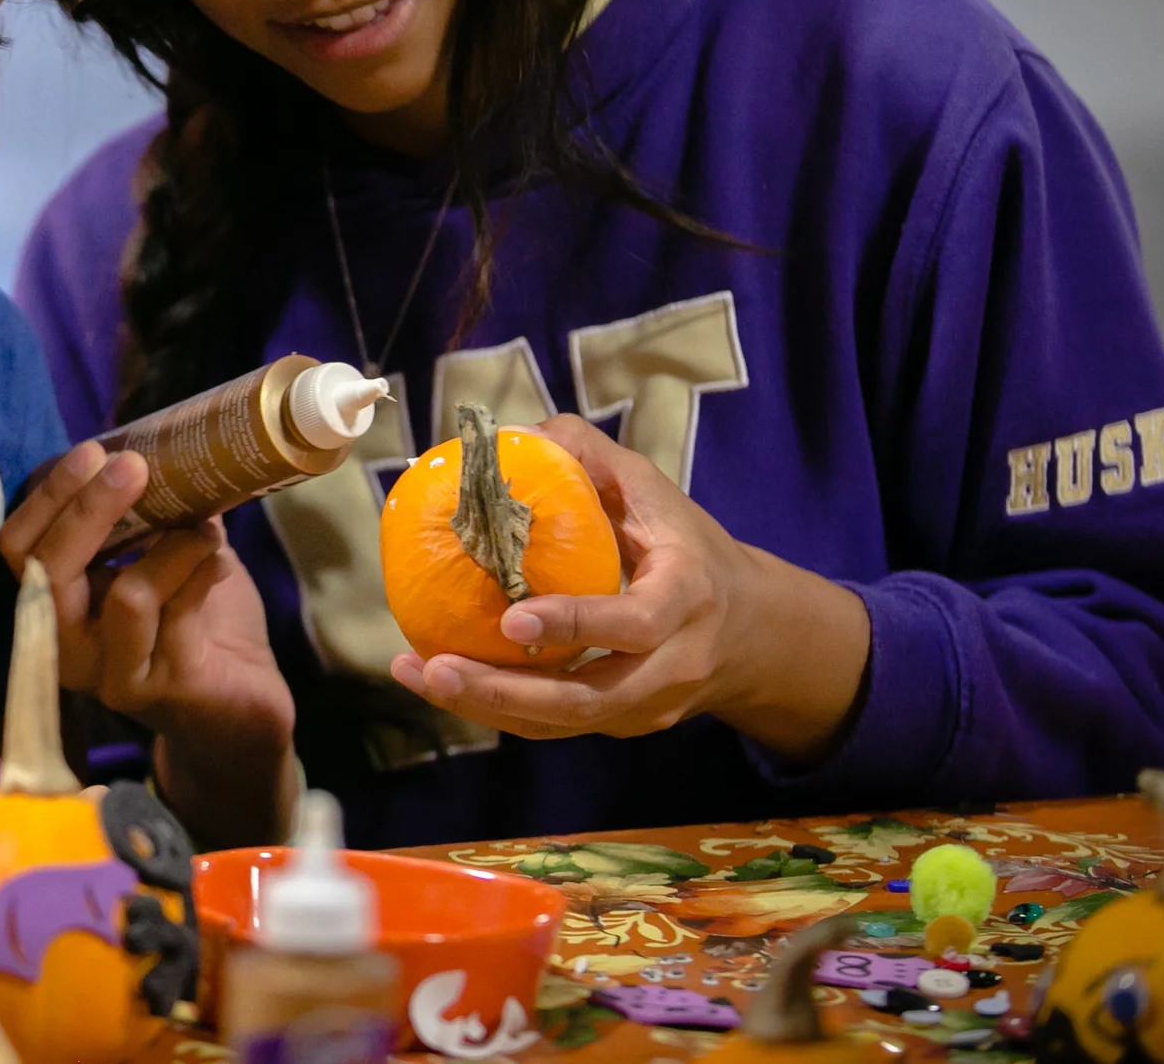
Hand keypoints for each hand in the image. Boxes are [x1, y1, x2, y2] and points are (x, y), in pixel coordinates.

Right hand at [0, 441, 297, 845]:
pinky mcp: (163, 691)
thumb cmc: (191, 618)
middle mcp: (66, 646)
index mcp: (53, 603)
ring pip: (124, 595)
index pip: (18, 548)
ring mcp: (112, 675)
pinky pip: (178, 617)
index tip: (92, 451)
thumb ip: (143, 514)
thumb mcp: (157, 554)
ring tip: (204, 527)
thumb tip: (154, 443)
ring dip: (171, 546)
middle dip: (88, 510)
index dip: (48, 497)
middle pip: (47, 574)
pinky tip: (219, 561)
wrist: (240, 706)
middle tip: (133, 466)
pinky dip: (203, 572)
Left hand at [390, 414, 870, 760]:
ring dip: (484, 707)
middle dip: (504, 693)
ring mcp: (646, 706)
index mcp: (686, 598)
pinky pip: (554, 725)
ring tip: (415, 674)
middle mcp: (671, 666)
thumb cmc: (682, 541)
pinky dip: (494, 708)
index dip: (576, 624)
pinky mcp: (621, 726)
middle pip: (588, 699)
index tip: (511, 618)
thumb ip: (586, 455)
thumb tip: (508, 436)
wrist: (749, 629)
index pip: (635, 624)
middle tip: (434, 668)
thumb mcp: (650, 487)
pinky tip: (438, 678)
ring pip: (562, 723)